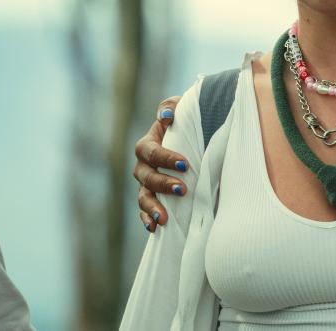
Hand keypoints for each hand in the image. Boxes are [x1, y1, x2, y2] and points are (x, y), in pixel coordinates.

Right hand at [133, 96, 187, 231]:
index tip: (185, 164)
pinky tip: (155, 229)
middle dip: (163, 184)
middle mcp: (143, 165)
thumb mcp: (181, 109)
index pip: (151, 152)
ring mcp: (146, 183)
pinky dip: (148, 220)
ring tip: (164, 219)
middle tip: (182, 190)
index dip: (166, 158)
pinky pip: (145, 211)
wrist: (192, 138)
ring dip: (153, 208)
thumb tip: (167, 117)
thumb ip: (172, 107)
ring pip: (143, 197)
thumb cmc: (186, 122)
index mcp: (148, 144)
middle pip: (146, 177)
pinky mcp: (153, 197)